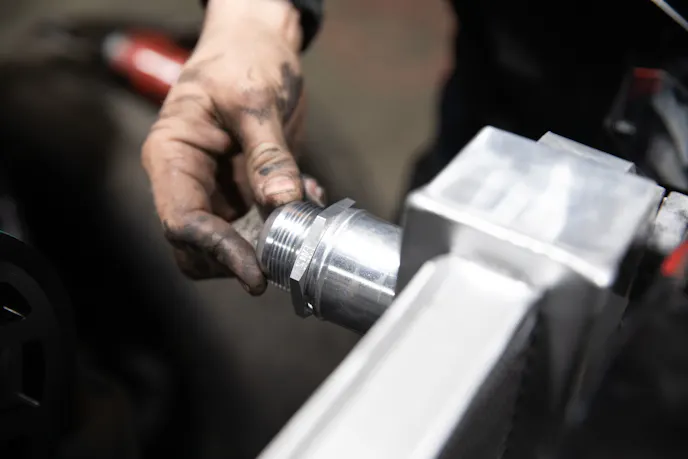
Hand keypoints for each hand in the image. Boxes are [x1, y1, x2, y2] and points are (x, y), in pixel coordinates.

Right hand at [142, 0, 319, 294]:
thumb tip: (282, 205)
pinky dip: (285, 223)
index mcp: (171, 156)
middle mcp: (188, 179)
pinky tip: (308, 197)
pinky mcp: (245, 189)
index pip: (182, 223)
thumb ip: (269, 155)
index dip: (218, 253)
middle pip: (198, 247)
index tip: (256, 275)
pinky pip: (260, 223)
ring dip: (267, 244)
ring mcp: (216, 187)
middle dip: (240, 258)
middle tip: (286, 254)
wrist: (257, 42)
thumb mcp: (256, 100)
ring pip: (230, 243)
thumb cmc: (242, 57)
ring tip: (304, 219)